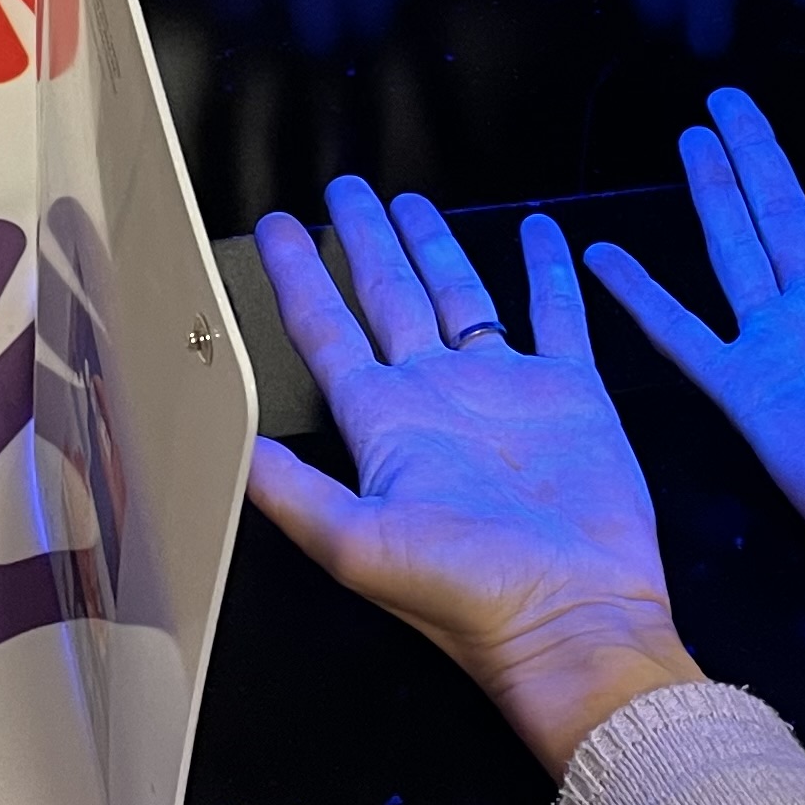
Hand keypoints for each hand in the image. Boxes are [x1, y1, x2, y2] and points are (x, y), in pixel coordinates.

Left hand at [245, 177, 699, 771]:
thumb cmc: (469, 594)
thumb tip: (229, 444)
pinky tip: (541, 234)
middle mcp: (437, 397)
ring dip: (437, 245)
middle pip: (388, 295)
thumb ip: (291, 493)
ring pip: (461, 294)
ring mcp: (504, 389)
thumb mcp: (359, 546)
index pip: (326, 330)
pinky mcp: (571, 392)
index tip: (276, 227)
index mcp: (384, 424)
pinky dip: (549, 271)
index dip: (299, 276)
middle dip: (365, 240)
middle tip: (344, 189)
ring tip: (413, 201)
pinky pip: (558, 315)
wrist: (574, 615)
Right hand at [586, 75, 804, 624]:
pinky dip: (641, 297)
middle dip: (761, 152)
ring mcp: (782, 346)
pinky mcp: (745, 389)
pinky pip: (682, 335)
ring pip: (738, 250)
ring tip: (693, 139)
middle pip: (787, 211)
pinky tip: (604, 258)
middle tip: (731, 100)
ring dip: (715, 194)